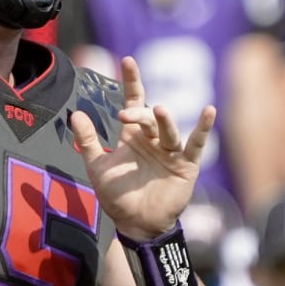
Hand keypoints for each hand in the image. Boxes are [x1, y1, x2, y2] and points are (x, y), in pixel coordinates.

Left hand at [70, 56, 215, 240]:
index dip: (132, 82)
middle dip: (139, 115)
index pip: (134, 102)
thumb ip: (88, 141)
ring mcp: (170, 151)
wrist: (136, 224)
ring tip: (161, 111)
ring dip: (165, 120)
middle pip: (149, 117)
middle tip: (125, 118)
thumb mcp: (97, 167)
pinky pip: (196, 143)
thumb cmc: (118, 196)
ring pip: (169, 129)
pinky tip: (209, 111)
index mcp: (133, 136)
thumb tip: (75, 113)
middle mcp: (153, 139)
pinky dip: (203, 128)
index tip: (128, 61)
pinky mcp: (186, 165)